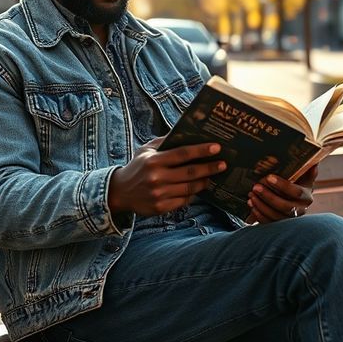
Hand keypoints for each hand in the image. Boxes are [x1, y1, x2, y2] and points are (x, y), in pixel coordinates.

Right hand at [108, 137, 226, 216]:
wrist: (120, 192)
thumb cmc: (137, 167)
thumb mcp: (146, 150)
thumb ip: (164, 142)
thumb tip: (186, 134)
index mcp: (154, 161)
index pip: (183, 154)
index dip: (202, 151)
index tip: (217, 148)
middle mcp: (157, 178)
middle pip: (190, 173)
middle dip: (209, 168)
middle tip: (223, 164)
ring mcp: (159, 194)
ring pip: (189, 188)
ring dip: (204, 182)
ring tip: (212, 176)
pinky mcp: (160, 207)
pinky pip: (184, 201)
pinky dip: (192, 194)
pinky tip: (198, 188)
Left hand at [245, 165, 317, 224]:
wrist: (292, 200)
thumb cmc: (296, 185)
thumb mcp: (303, 177)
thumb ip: (307, 170)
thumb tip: (314, 162)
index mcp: (306, 197)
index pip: (296, 192)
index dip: (282, 185)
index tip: (269, 177)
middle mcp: (300, 210)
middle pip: (285, 206)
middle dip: (269, 196)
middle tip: (255, 186)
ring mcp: (290, 220)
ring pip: (275, 216)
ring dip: (261, 205)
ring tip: (251, 194)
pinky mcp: (279, 226)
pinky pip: (268, 222)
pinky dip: (258, 213)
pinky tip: (251, 203)